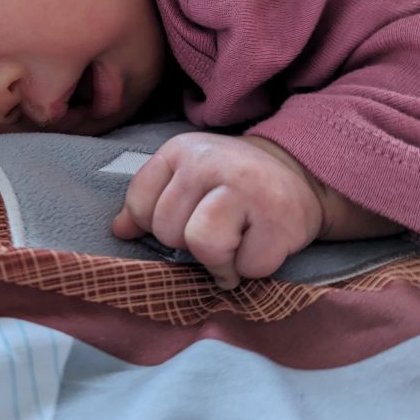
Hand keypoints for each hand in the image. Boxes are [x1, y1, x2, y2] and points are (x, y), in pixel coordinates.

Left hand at [112, 133, 325, 288]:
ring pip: (202, 246)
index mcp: (180, 150)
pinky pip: (245, 267)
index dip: (158, 225)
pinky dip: (252, 268)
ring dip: (218, 261)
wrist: (300, 175)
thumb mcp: (185, 179)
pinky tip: (262, 244)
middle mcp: (210, 163)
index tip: (185, 217)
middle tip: (218, 229)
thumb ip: (148, 202)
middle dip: (189, 244)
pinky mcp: (278, 219)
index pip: (139, 206)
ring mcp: (245, 188)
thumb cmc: (233, 185)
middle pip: (168, 230)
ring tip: (235, 245)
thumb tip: (119, 231)